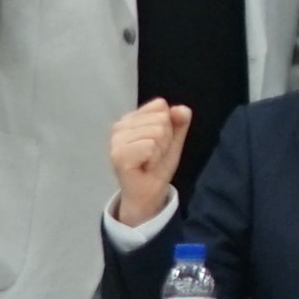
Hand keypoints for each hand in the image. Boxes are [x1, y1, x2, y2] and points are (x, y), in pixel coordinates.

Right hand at [105, 98, 187, 225]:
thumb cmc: (157, 165)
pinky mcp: (119, 155)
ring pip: (157, 132)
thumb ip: (179, 122)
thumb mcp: (173, 140)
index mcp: (131, 119)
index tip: (158, 142)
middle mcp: (120, 126)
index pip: (160, 105)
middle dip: (165, 140)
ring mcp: (117, 140)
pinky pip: (151, 146)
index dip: (168, 125)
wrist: (150, 192)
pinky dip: (154, 159)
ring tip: (149, 161)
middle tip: (153, 155)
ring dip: (160, 151)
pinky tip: (145, 166)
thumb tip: (181, 109)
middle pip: (161, 119)